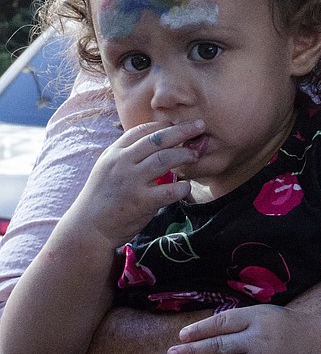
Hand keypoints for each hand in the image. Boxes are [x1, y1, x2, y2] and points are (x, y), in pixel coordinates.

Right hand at [77, 117, 204, 247]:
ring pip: (165, 159)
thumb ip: (127, 156)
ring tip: (194, 155)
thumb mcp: (107, 169)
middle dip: (182, 130)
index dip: (163, 125)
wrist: (88, 229)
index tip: (178, 124)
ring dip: (184, 155)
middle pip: (158, 139)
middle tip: (200, 126)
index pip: (142, 130)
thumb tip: (154, 143)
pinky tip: (186, 187)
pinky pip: (169, 190)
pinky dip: (182, 187)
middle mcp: (122, 163)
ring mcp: (132, 182)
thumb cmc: (102, 199)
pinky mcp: (141, 202)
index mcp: (114, 153)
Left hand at [168, 305, 317, 353]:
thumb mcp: (268, 314)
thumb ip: (241, 322)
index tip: (182, 335)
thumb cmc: (291, 329)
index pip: (223, 322)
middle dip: (192, 351)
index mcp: (260, 317)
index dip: (200, 329)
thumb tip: (205, 332)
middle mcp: (260, 340)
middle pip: (219, 346)